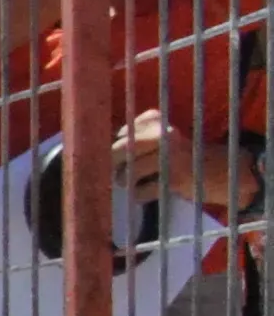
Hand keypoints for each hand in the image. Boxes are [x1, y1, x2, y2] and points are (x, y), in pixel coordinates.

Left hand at [112, 109, 261, 211]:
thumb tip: (93, 152)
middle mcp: (163, 133)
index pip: (118, 134)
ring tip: (139, 182)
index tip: (114, 158)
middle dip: (114, 167)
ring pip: (127, 174)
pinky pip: (140, 192)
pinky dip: (141, 196)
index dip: (111, 150)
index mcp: (155, 119)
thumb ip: (130, 138)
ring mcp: (170, 155)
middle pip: (118, 151)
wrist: (222, 171)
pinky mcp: (175, 178)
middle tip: (120, 174)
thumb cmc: (179, 156)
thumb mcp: (158, 137)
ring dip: (128, 183)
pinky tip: (152, 191)